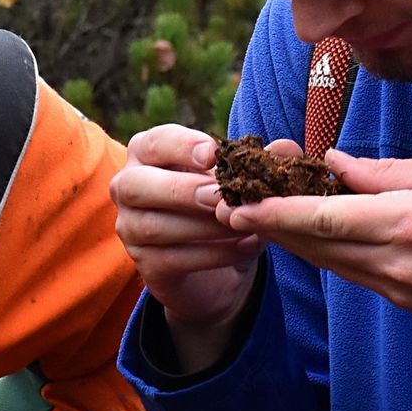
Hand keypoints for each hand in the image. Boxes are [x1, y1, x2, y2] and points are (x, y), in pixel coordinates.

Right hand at [110, 125, 268, 369]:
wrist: (216, 264)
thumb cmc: (220, 204)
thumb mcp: (240, 180)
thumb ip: (259, 162)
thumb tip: (285, 148)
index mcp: (147, 154)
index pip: (154, 143)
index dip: (180, 146)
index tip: (213, 154)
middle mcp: (127, 189)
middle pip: (136, 186)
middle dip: (181, 190)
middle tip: (219, 196)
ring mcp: (130, 230)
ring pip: (154, 226)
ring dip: (202, 226)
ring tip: (242, 222)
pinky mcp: (146, 267)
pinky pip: (174, 260)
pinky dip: (216, 253)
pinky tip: (248, 246)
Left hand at [221, 150, 411, 349]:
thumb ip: (390, 173)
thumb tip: (335, 164)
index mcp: (405, 224)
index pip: (320, 217)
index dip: (271, 211)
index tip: (233, 199)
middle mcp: (394, 264)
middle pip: (313, 245)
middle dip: (268, 225)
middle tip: (227, 202)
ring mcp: (401, 291)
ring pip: (330, 263)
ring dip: (294, 241)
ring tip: (259, 216)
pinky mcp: (411, 305)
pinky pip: (357, 275)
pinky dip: (331, 253)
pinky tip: (316, 235)